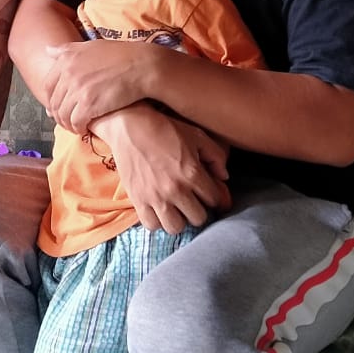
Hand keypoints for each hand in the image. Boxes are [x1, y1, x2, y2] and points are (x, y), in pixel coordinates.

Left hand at [43, 40, 163, 133]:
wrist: (142, 66)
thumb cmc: (120, 55)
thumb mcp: (90, 46)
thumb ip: (67, 50)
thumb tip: (47, 49)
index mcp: (67, 59)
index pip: (48, 85)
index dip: (51, 99)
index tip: (58, 107)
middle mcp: (68, 73)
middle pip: (54, 102)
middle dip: (58, 114)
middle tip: (66, 121)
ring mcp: (78, 89)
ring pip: (63, 114)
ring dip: (67, 124)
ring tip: (75, 127)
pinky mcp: (88, 104)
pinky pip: (75, 121)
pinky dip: (78, 128)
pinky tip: (84, 129)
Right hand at [93, 104, 230, 233]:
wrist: (129, 125)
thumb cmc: (165, 129)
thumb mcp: (196, 135)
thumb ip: (216, 156)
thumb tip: (224, 177)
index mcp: (192, 173)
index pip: (215, 200)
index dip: (214, 195)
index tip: (208, 191)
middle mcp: (175, 189)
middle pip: (198, 218)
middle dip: (199, 208)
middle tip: (192, 199)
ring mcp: (155, 197)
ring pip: (176, 227)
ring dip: (179, 219)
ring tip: (176, 207)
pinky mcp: (137, 200)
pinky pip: (152, 225)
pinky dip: (156, 221)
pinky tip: (158, 209)